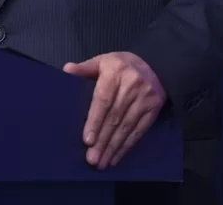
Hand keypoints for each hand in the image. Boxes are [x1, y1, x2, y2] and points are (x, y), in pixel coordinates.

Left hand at [63, 51, 164, 169]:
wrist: (156, 64)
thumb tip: (66, 70)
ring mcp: (144, 98)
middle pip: (115, 117)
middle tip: (92, 159)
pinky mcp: (154, 109)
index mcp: (115, 71)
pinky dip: (127, 146)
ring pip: (127, 127)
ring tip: (102, 163)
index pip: (103, 100)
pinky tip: (116, 157)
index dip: (95, 121)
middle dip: (103, 140)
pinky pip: (139, 130)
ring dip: (113, 147)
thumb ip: (85, 68)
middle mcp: (132, 85)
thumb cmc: (122, 65)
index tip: (88, 140)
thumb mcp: (103, 60)